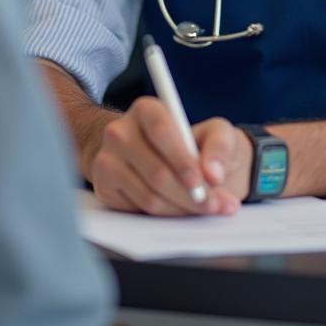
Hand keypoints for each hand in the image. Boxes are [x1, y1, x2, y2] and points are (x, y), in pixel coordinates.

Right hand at [87, 95, 252, 214]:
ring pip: (150, 196)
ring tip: (203, 208)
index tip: (203, 181)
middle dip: (191, 195)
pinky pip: (139, 210)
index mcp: (145, 110)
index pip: (162, 131)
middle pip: (157, 172)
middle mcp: (120, 131)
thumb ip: (220, 146)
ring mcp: (108, 160)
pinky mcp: (104, 187)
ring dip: (181, 209)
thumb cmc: (195, 144)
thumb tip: (213, 173)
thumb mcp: (216, 133)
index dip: (183, 159)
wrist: (164, 159)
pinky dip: (165, 216)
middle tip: (215, 205)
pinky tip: (179, 209)